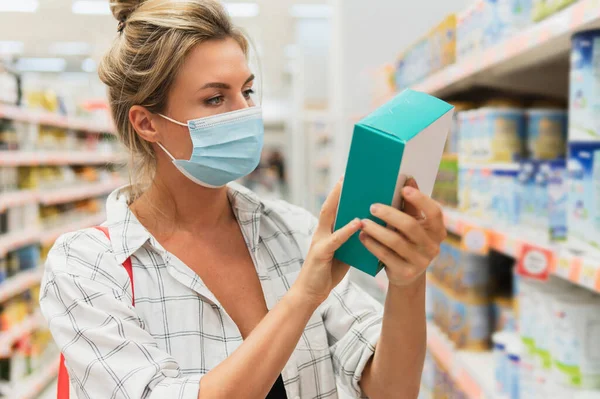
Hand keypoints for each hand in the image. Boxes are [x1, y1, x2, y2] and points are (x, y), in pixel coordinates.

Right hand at [293, 178, 361, 306]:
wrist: (310, 293)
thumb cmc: (327, 273)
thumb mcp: (342, 253)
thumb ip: (350, 240)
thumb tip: (368, 229)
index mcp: (326, 232)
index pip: (332, 209)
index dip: (338, 194)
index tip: (346, 179)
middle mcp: (321, 233)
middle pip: (328, 206)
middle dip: (337, 191)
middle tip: (347, 176)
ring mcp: (319, 242)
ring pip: (328, 217)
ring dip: (339, 202)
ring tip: (350, 189)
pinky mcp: (321, 253)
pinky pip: (336, 239)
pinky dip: (347, 229)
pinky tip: (358, 222)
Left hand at [359, 180, 445, 287]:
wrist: (407, 274)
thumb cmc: (408, 240)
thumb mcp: (413, 224)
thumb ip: (411, 205)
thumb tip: (408, 178)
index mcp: (437, 230)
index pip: (434, 212)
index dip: (420, 200)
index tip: (404, 189)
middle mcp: (432, 246)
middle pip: (410, 226)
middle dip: (389, 214)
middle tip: (372, 206)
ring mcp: (420, 261)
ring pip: (396, 241)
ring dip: (377, 229)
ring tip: (363, 222)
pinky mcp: (406, 272)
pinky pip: (386, 255)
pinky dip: (372, 244)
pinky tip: (362, 236)